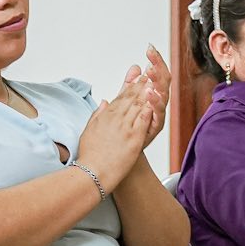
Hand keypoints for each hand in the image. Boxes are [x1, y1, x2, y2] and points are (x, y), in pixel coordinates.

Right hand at [75, 72, 161, 189]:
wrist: (92, 173)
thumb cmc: (90, 156)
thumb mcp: (89, 130)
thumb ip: (97, 114)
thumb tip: (104, 102)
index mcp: (105, 116)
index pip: (121, 97)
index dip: (131, 85)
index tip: (138, 77)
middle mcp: (115, 119)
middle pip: (131, 98)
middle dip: (141, 84)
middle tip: (150, 72)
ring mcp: (125, 128)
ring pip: (138, 105)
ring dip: (147, 92)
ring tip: (155, 81)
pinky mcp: (133, 138)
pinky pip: (143, 120)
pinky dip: (149, 109)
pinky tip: (155, 100)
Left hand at [122, 46, 172, 142]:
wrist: (122, 152)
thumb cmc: (126, 129)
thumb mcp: (126, 101)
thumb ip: (131, 85)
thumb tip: (135, 67)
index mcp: (152, 95)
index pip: (157, 73)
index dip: (155, 60)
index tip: (150, 49)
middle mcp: (158, 104)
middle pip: (163, 81)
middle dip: (158, 67)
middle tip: (151, 57)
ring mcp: (157, 115)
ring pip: (163, 95)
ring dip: (157, 82)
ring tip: (150, 72)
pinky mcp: (154, 127)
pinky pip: (158, 113)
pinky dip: (155, 103)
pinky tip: (150, 93)